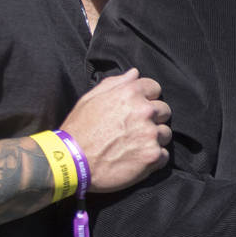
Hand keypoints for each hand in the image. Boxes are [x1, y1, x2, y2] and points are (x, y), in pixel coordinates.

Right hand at [61, 69, 171, 192]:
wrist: (70, 163)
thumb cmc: (79, 129)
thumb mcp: (90, 99)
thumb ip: (115, 83)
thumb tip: (134, 73)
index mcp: (131, 93)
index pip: (155, 88)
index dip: (147, 98)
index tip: (137, 109)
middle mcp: (144, 110)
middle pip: (164, 110)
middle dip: (153, 119)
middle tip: (135, 130)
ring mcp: (150, 134)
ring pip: (165, 133)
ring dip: (154, 139)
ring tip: (134, 146)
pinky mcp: (152, 155)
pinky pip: (164, 155)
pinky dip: (153, 159)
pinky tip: (136, 160)